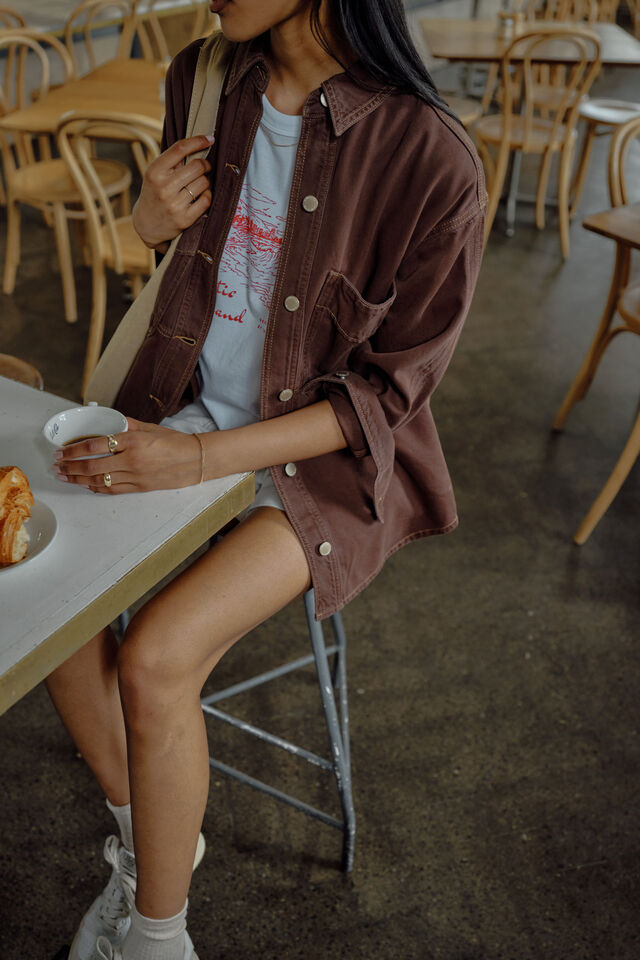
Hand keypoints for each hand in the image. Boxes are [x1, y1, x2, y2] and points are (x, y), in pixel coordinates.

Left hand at [52, 419, 203, 493]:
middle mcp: (131, 460)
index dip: (74, 450)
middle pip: (92, 466)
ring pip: (99, 481)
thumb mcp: (150, 428)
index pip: (95, 446)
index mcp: (133, 441)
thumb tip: (109, 422)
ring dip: (78, 479)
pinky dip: (96, 488)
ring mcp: (135, 476)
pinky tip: (86, 485)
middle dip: (70, 466)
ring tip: (65, 477)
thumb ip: (127, 425)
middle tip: (57, 466)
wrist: (196, 460)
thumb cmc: (176, 442)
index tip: (62, 451)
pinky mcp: (140, 488)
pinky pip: (112, 489)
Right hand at [132, 135, 214, 249]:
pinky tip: (201, 195)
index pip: (179, 149)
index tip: (210, 139)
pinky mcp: (184, 219)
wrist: (147, 224)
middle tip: (205, 166)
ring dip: (206, 181)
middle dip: (205, 164)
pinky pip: (206, 200)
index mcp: (154, 171)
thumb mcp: (155, 174)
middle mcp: (163, 187)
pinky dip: (207, 195)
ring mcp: (174, 204)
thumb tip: (200, 143)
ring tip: (199, 183)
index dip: (198, 141)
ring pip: (203, 182)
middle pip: (197, 166)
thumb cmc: (155, 192)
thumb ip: (171, 161)